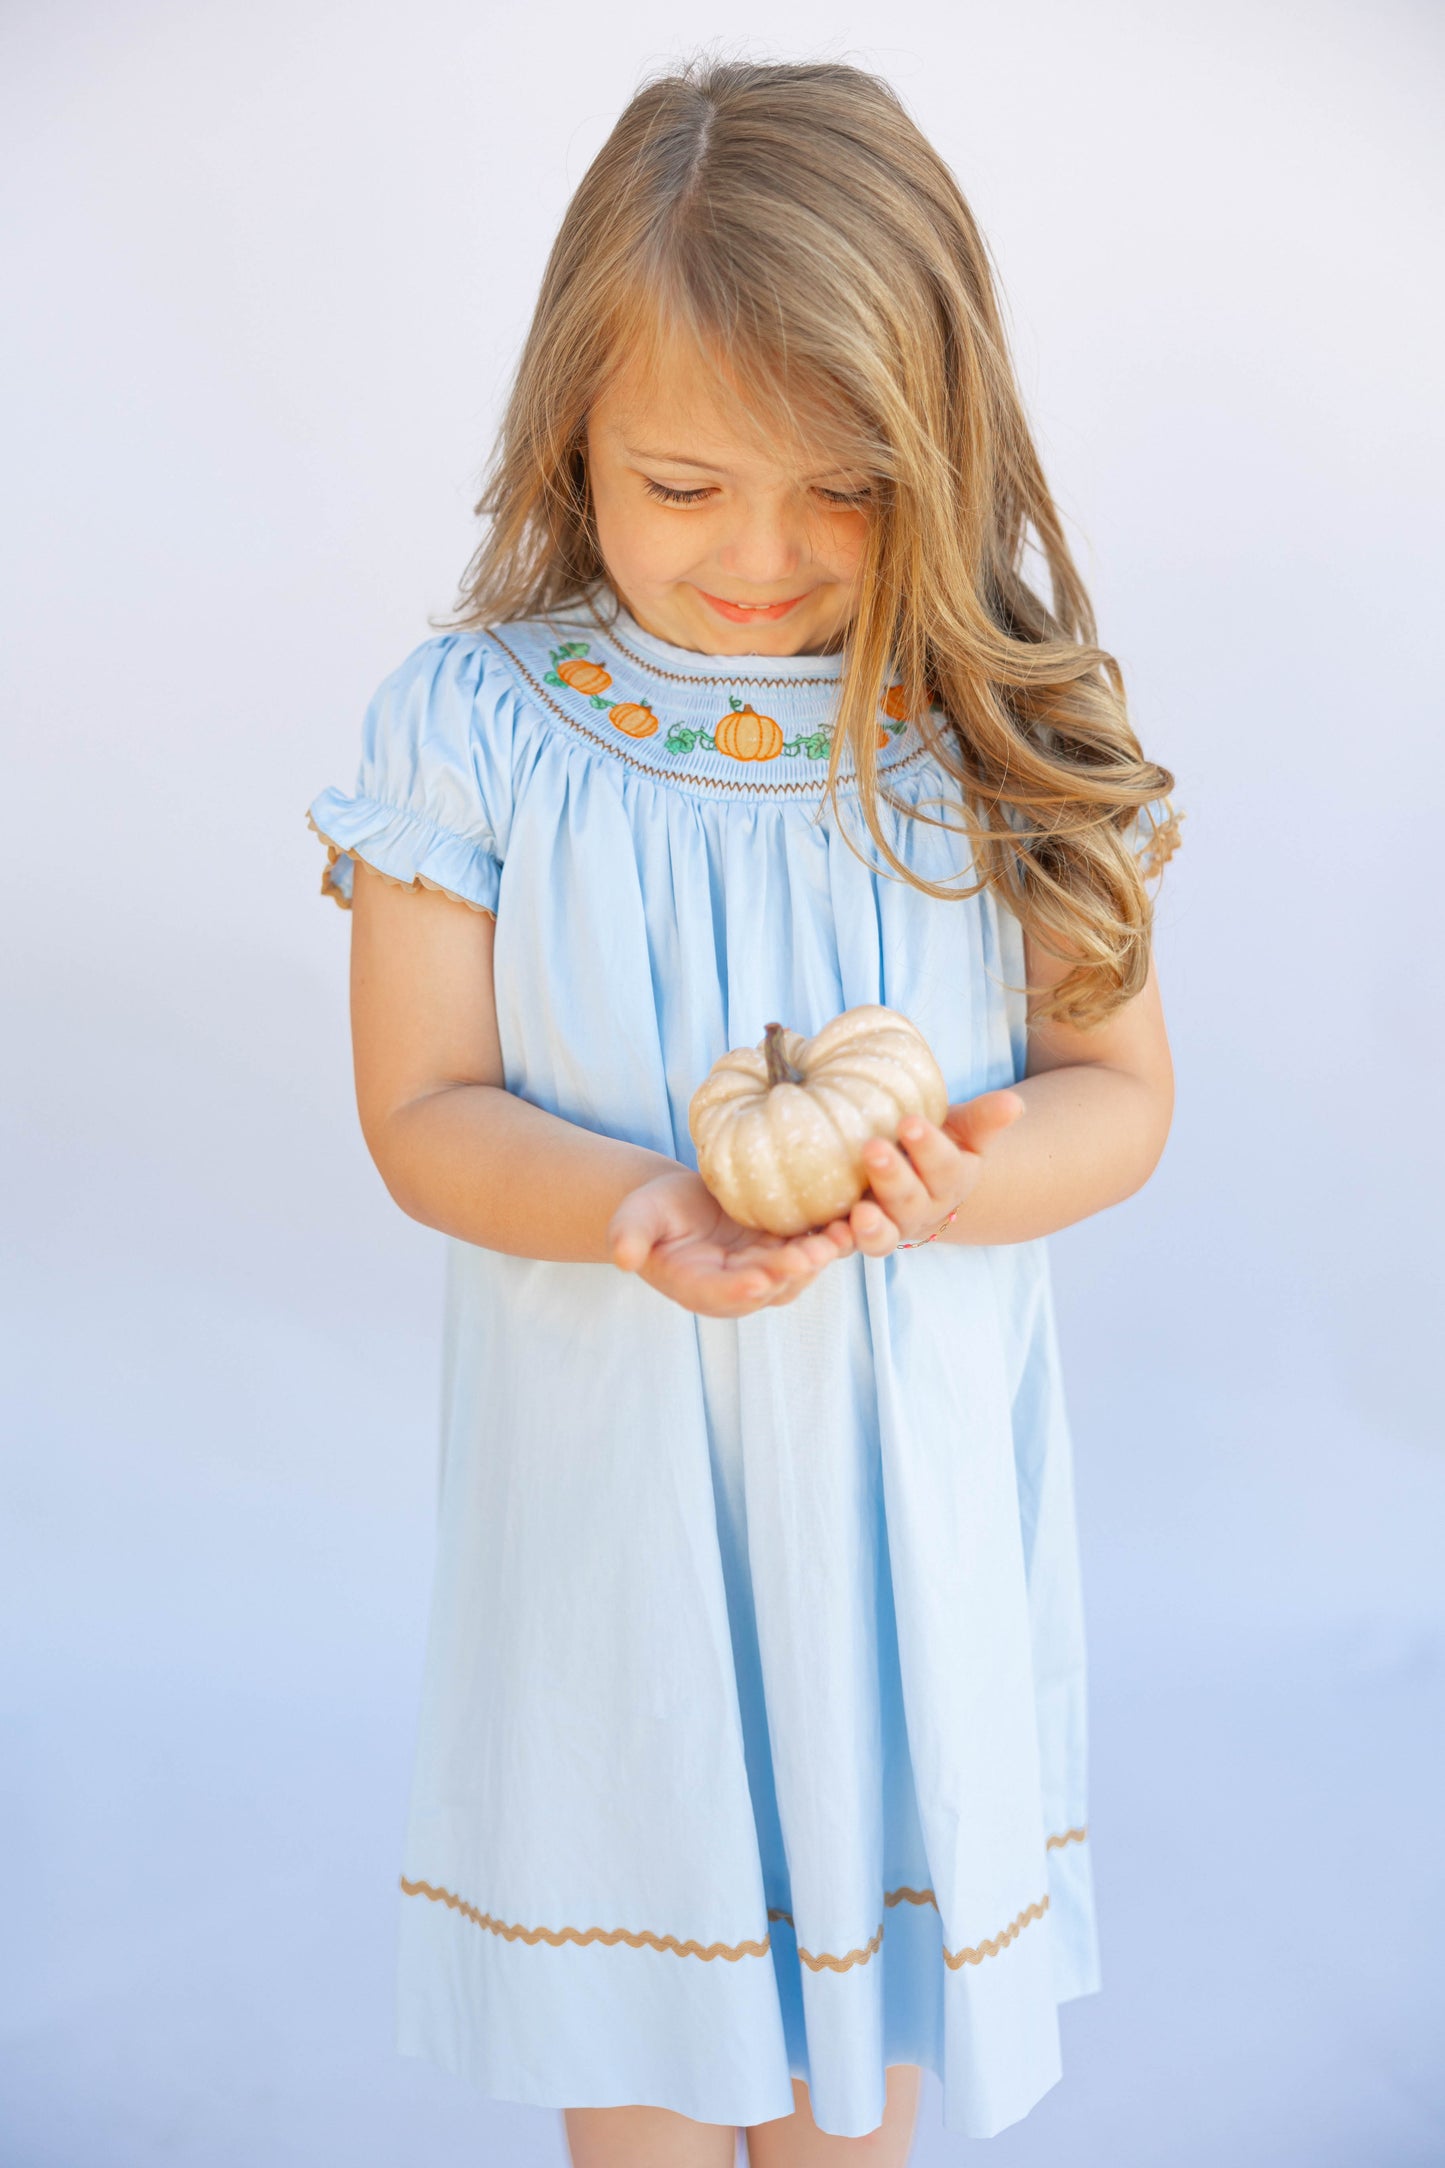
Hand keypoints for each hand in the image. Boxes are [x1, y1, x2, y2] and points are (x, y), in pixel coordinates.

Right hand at [607, 1168, 858, 1316]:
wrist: (680, 1204)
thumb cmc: (652, 1212)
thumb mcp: (635, 1219)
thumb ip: (628, 1237)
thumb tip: (622, 1258)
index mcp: (696, 1287)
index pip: (719, 1294)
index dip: (739, 1290)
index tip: (757, 1280)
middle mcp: (735, 1289)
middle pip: (766, 1287)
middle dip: (788, 1273)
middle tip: (808, 1255)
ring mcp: (763, 1272)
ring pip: (795, 1275)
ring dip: (816, 1260)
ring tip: (836, 1238)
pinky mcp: (784, 1252)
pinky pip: (810, 1252)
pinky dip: (829, 1240)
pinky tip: (848, 1220)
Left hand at [843, 1088, 1025, 1254]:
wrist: (915, 1179)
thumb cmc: (933, 1145)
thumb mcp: (963, 1130)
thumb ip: (985, 1119)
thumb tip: (1014, 1104)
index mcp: (950, 1181)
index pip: (943, 1166)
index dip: (928, 1147)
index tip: (910, 1121)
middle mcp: (921, 1211)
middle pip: (910, 1201)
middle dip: (893, 1177)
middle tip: (873, 1148)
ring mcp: (889, 1229)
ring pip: (883, 1236)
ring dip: (871, 1228)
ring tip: (859, 1214)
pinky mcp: (855, 1238)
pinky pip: (846, 1248)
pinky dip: (837, 1245)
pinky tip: (825, 1235)